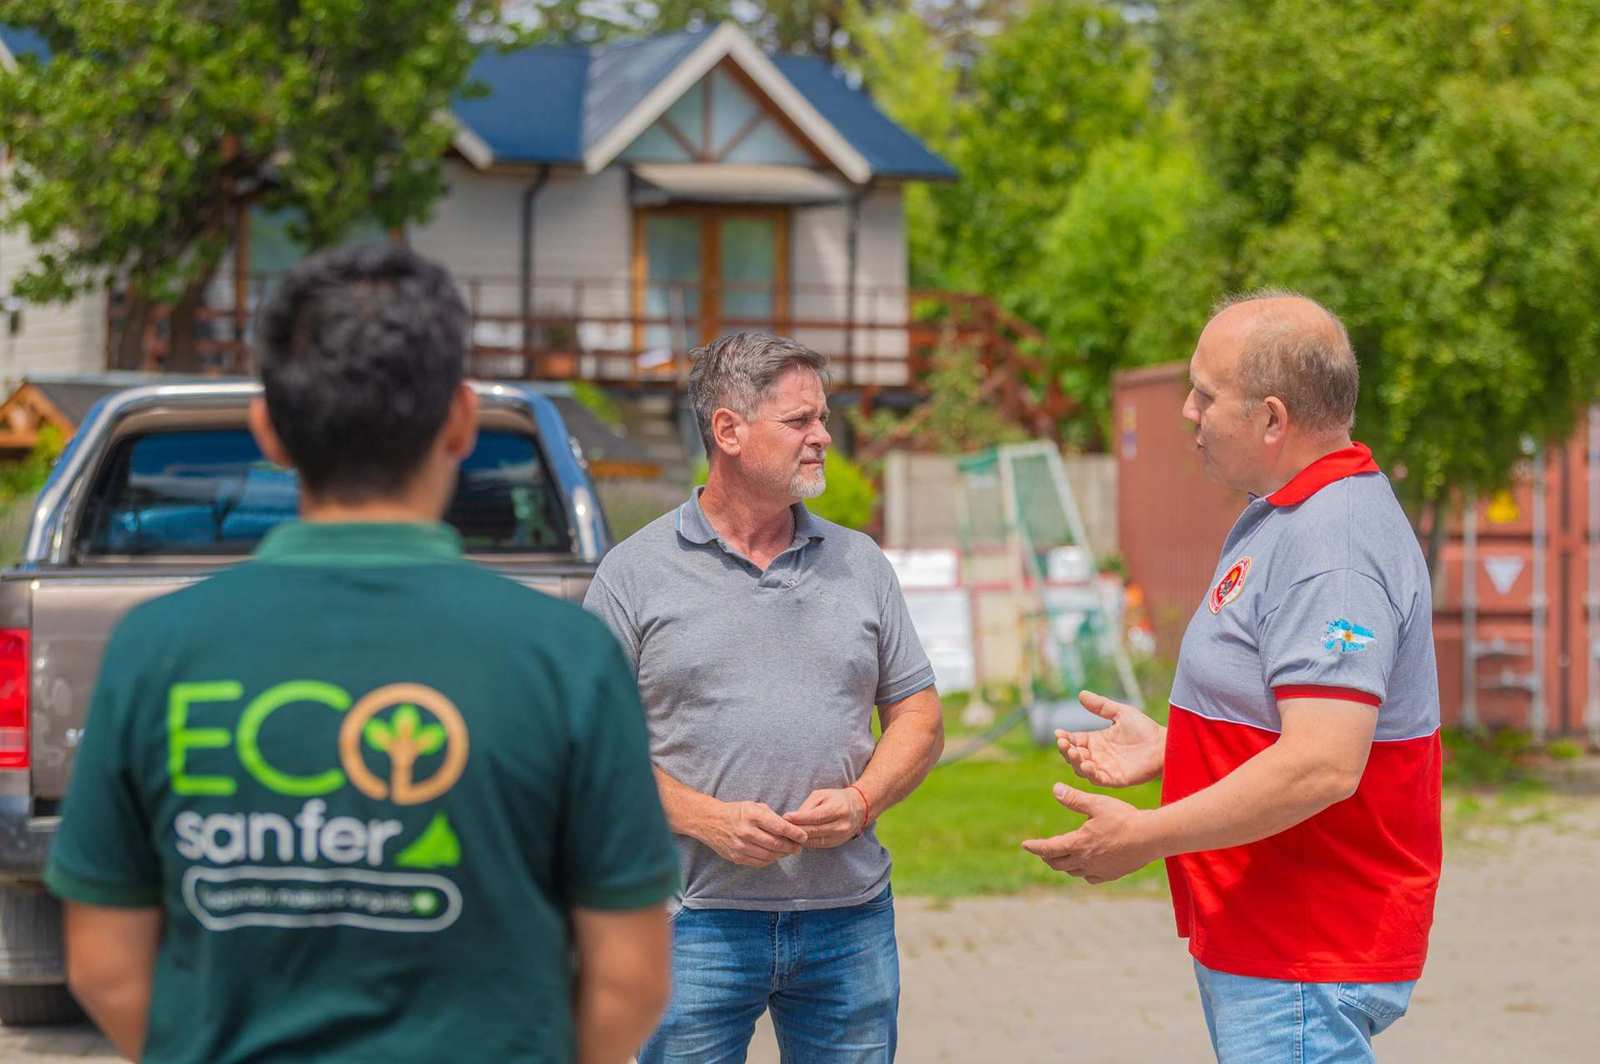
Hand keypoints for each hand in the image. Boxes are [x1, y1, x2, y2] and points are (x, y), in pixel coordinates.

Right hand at [703, 801, 808, 866]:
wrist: (710, 821)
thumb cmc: (736, 812)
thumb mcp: (754, 806)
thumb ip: (772, 817)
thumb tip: (791, 828)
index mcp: (752, 815)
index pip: (780, 827)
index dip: (795, 833)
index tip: (803, 836)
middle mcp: (746, 831)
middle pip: (776, 844)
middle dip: (791, 846)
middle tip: (798, 846)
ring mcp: (740, 846)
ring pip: (769, 855)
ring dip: (782, 855)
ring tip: (789, 851)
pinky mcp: (736, 857)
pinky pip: (759, 862)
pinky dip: (770, 860)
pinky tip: (775, 855)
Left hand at [783, 787, 866, 848]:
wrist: (858, 808)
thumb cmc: (836, 798)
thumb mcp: (821, 795)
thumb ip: (807, 806)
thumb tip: (791, 818)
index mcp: (838, 810)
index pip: (815, 817)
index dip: (799, 818)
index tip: (785, 817)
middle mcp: (841, 825)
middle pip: (814, 831)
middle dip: (796, 829)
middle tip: (781, 827)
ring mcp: (839, 837)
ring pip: (814, 840)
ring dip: (798, 838)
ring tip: (785, 833)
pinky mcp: (836, 844)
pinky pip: (817, 845)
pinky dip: (805, 841)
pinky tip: (796, 838)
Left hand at [1021, 783, 1154, 884]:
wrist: (1151, 837)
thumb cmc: (1124, 817)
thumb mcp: (1097, 804)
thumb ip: (1074, 799)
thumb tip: (1054, 789)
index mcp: (1078, 843)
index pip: (1049, 848)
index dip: (1035, 847)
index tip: (1024, 845)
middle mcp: (1085, 860)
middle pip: (1057, 863)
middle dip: (1047, 856)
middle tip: (1042, 850)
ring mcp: (1098, 870)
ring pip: (1072, 871)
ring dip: (1063, 864)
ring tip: (1061, 857)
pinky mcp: (1111, 874)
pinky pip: (1090, 877)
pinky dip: (1082, 872)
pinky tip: (1085, 867)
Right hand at [1056, 690, 1165, 787]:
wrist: (1164, 743)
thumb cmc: (1144, 728)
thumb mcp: (1120, 712)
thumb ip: (1101, 706)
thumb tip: (1080, 694)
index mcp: (1096, 741)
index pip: (1074, 741)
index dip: (1064, 738)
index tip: (1059, 733)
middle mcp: (1097, 755)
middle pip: (1073, 756)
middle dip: (1066, 750)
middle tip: (1065, 743)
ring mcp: (1105, 768)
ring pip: (1082, 769)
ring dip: (1075, 762)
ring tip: (1075, 752)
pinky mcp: (1115, 779)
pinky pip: (1098, 779)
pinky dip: (1090, 774)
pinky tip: (1087, 765)